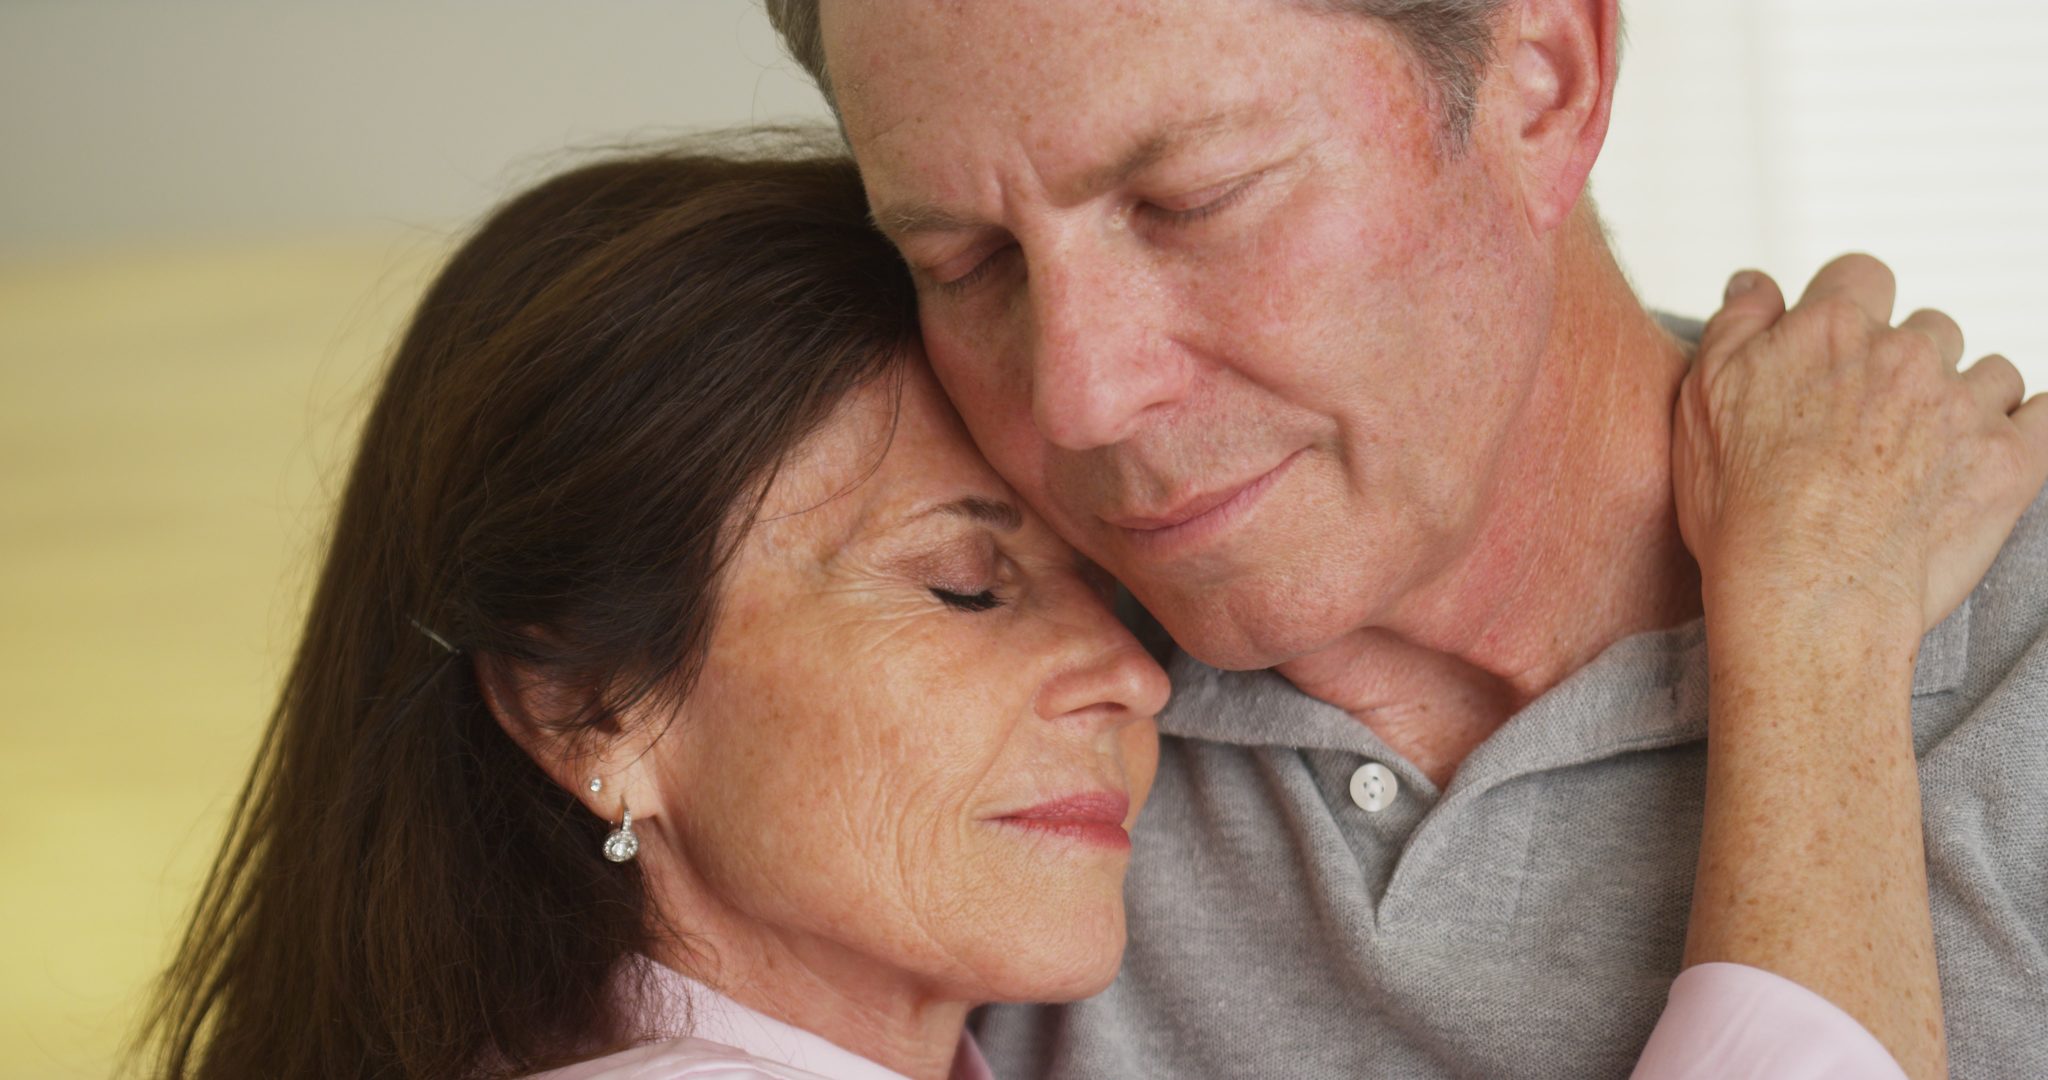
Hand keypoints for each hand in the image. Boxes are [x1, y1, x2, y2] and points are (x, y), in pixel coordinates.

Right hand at [1673, 253, 2047, 633]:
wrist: (1805, 594)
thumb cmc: (1740, 509)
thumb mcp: (1702, 400)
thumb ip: (1736, 325)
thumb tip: (1759, 282)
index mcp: (1830, 329)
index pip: (1862, 275)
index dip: (1852, 308)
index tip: (1838, 355)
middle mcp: (1905, 353)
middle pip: (1929, 327)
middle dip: (1908, 365)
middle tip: (1874, 426)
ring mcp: (1963, 405)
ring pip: (1989, 372)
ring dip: (1965, 402)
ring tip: (1926, 457)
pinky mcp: (2009, 460)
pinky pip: (2044, 414)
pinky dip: (2024, 429)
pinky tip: (1988, 456)